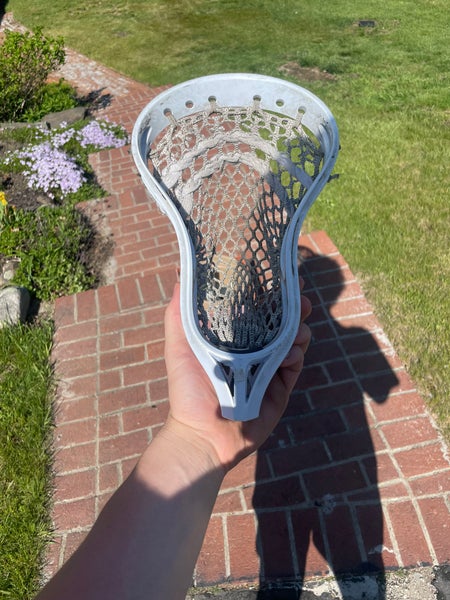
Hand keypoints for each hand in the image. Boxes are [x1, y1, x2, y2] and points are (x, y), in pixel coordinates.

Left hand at [162, 279, 311, 471]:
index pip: (253, 306)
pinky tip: (291, 351)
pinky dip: (296, 353)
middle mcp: (252, 348)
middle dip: (292, 305)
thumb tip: (179, 274)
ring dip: (299, 327)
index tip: (278, 274)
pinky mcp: (280, 386)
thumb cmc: (187, 389)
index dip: (267, 290)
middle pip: (278, 320)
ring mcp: (268, 367)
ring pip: (292, 338)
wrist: (203, 434)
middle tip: (302, 296)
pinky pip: (294, 363)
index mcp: (231, 337)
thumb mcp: (179, 345)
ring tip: (300, 324)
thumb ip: (179, 311)